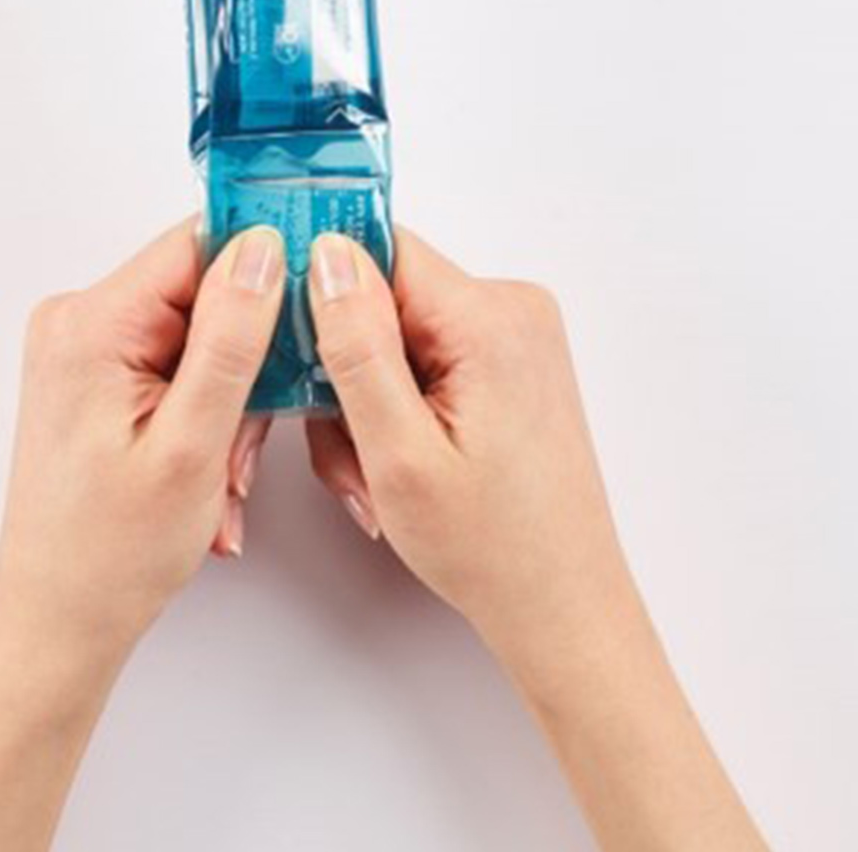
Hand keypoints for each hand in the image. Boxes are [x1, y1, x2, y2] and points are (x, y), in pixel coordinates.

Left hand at [0, 219, 285, 851]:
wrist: (58, 623)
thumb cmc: (109, 555)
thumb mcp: (192, 443)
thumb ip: (231, 338)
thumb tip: (262, 249)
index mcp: (90, 325)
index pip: (195, 246)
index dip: (264, 265)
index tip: (314, 296)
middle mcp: (77, 322)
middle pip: (199, 293)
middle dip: (246, 358)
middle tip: (258, 431)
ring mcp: (84, 350)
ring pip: (195, 335)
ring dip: (230, 398)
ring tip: (229, 472)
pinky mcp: (96, 377)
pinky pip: (174, 365)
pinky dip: (205, 411)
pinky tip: (211, 470)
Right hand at [305, 230, 768, 851]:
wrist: (562, 605)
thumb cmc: (495, 550)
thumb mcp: (399, 454)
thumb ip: (358, 347)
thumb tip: (325, 255)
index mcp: (490, 320)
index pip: (380, 251)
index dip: (322, 293)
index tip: (295, 346)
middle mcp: (511, 310)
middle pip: (384, 300)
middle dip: (346, 374)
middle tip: (348, 450)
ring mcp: (514, 336)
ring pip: (397, 336)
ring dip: (368, 402)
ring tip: (377, 475)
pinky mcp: (508, 362)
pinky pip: (426, 358)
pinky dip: (398, 407)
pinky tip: (401, 463)